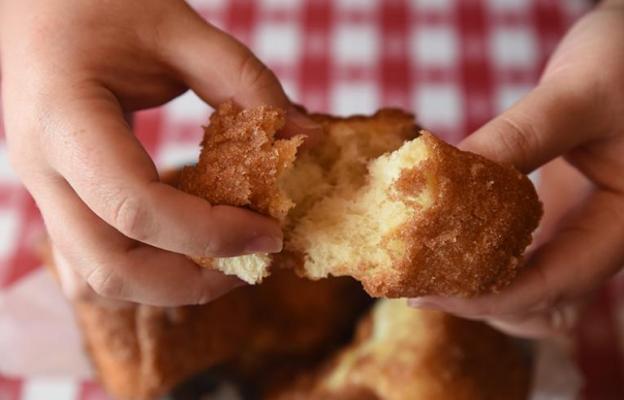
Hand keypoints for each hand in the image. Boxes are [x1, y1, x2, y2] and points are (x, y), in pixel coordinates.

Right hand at [1, 0, 320, 305]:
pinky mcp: (57, 196)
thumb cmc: (103, 4)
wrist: (39, 2)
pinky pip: (90, 262)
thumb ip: (244, 81)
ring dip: (164, 285)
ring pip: (95, 278)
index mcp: (67, 121)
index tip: (269, 232)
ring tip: (221, 262)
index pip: (138, 208)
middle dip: (190, 282)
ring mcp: (42, 188)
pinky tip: (182, 247)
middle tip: (250, 264)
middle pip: (110, 269)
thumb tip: (306, 136)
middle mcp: (42, 168)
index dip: (212, 234)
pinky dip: (142, 271)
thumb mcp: (178, 29)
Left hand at [409, 0, 623, 336]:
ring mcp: (579, 231)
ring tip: (423, 271)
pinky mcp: (559, 217)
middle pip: (540, 302)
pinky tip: (445, 244)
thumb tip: (442, 177)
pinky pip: (522, 260)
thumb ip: (519, 137)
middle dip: (477, 300)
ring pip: (531, 291)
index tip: (425, 291)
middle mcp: (601, 239)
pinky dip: (484, 262)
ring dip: (480, 290)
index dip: (486, 297)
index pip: (553, 285)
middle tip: (415, 285)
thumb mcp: (578, 94)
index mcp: (621, 225)